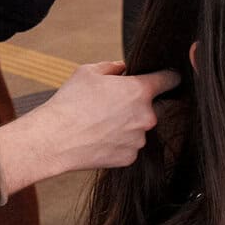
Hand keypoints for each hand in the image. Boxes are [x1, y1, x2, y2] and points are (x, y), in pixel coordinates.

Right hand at [1, 61, 178, 176]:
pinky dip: (119, 142)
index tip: (167, 78)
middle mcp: (146, 116)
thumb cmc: (70, 103)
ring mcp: (139, 139)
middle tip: (113, 105)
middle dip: (138, 105)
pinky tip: (99, 138)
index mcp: (140, 91)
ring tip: (101, 123)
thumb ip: (114, 66)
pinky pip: (129, 146)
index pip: (170, 79)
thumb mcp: (89, 72)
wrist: (54, 139)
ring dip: (128, 125)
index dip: (168, 76)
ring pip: (139, 128)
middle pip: (153, 107)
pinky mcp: (129, 157)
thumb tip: (124, 68)